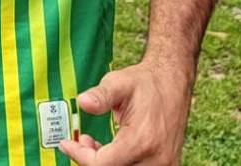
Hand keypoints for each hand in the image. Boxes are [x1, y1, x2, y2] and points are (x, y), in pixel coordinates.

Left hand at [59, 62, 192, 165]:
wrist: (172, 82)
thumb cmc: (145, 82)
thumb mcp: (119, 82)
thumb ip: (100, 95)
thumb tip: (83, 102)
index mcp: (143, 140)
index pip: (103, 165)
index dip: (80, 156)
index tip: (67, 143)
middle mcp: (156, 159)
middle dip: (91, 160)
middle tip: (82, 140)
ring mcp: (165, 164)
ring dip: (106, 163)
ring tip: (96, 143)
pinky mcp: (167, 164)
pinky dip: (120, 163)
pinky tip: (112, 150)